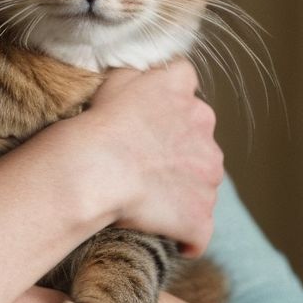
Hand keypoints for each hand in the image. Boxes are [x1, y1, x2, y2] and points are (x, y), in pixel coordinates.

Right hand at [82, 60, 222, 254]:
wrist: (95, 170)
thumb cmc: (97, 123)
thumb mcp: (114, 77)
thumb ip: (139, 69)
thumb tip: (146, 70)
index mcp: (183, 95)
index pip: (185, 82)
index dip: (167, 98)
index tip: (147, 111)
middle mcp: (206, 133)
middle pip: (197, 136)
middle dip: (177, 146)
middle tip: (142, 156)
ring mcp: (208, 179)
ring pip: (201, 180)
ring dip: (181, 186)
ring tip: (145, 194)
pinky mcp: (200, 218)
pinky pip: (198, 231)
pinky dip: (184, 232)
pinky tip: (162, 231)